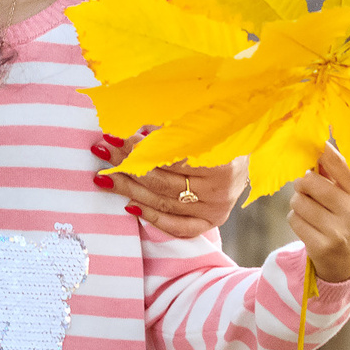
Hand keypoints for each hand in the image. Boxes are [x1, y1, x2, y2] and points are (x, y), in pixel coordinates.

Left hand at [94, 130, 244, 237]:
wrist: (245, 156)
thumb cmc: (219, 134)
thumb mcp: (201, 124)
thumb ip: (170, 128)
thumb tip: (134, 128)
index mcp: (221, 162)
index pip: (172, 158)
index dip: (142, 147)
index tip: (117, 136)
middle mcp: (219, 191)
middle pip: (163, 181)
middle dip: (129, 165)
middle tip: (104, 150)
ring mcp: (215, 210)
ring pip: (163, 202)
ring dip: (129, 188)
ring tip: (104, 175)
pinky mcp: (210, 222)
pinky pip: (176, 226)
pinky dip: (151, 216)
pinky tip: (127, 204)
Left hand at [289, 144, 349, 282]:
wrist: (349, 262)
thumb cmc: (344, 218)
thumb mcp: (349, 197)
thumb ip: (333, 174)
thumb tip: (313, 144)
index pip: (337, 162)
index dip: (318, 150)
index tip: (307, 144)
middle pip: (309, 181)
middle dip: (301, 184)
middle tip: (306, 190)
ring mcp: (338, 231)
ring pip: (298, 201)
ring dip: (297, 204)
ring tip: (309, 211)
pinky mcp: (322, 246)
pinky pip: (293, 220)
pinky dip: (295, 219)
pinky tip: (308, 226)